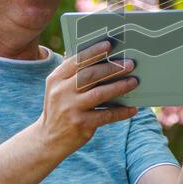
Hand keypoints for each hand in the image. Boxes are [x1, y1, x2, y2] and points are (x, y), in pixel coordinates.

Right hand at [36, 40, 140, 155]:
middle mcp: (61, 92)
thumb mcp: (58, 88)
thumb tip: (94, 52)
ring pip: (100, 94)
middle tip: (130, 64)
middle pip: (90, 75)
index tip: (109, 45)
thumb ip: (72, 72)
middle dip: (112, 68)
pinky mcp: (81, 124)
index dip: (93, 52)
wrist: (48, 139)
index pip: (76, 61)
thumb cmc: (60, 107)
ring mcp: (71, 109)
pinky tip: (133, 109)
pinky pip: (106, 115)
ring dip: (120, 86)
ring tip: (134, 81)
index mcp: (55, 79)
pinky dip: (121, 112)